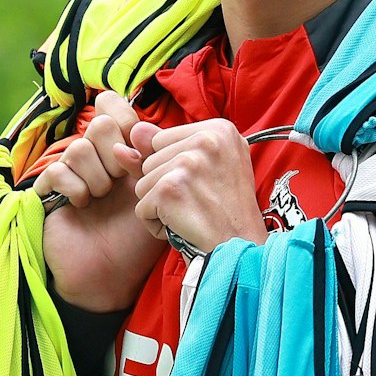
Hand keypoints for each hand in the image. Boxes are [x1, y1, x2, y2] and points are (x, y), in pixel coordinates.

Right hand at [36, 91, 166, 311]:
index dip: (125, 120)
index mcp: (121, 149)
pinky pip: (58, 170)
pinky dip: (75, 189)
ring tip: (101, 199)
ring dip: (97, 177)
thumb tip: (138, 126)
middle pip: (99, 123)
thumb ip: (152, 158)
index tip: (137, 152)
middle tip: (119, 181)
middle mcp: (94, 156)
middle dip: (116, 154)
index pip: (113, 106)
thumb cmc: (137, 240)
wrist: (110, 277)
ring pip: (79, 147)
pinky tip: (82, 205)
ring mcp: (70, 171)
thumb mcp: (155, 195)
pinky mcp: (48, 190)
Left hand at [127, 119, 268, 254]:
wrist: (241, 246)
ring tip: (193, 212)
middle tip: (199, 200)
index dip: (174, 168)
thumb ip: (166, 147)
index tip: (204, 183)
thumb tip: (133, 130)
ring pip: (142, 183)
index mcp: (219, 129)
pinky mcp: (170, 188)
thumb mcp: (205, 168)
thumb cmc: (227, 211)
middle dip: (165, 186)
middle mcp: (205, 139)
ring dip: (160, 206)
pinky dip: (157, 225)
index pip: (162, 140)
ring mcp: (187, 162)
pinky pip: (142, 208)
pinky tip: (184, 226)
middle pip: (150, 160)